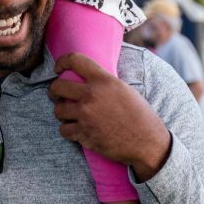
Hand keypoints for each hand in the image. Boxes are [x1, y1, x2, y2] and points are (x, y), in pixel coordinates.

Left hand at [49, 54, 170, 182]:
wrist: (148, 143)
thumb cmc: (140, 115)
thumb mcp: (124, 89)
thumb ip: (103, 81)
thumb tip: (85, 76)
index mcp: (104, 80)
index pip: (74, 60)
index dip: (61, 62)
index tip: (58, 68)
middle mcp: (92, 95)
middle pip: (57, 86)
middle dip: (55, 91)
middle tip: (58, 95)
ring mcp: (86, 115)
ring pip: (58, 110)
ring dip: (62, 113)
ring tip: (70, 115)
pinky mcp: (84, 134)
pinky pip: (63, 130)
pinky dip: (68, 131)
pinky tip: (75, 130)